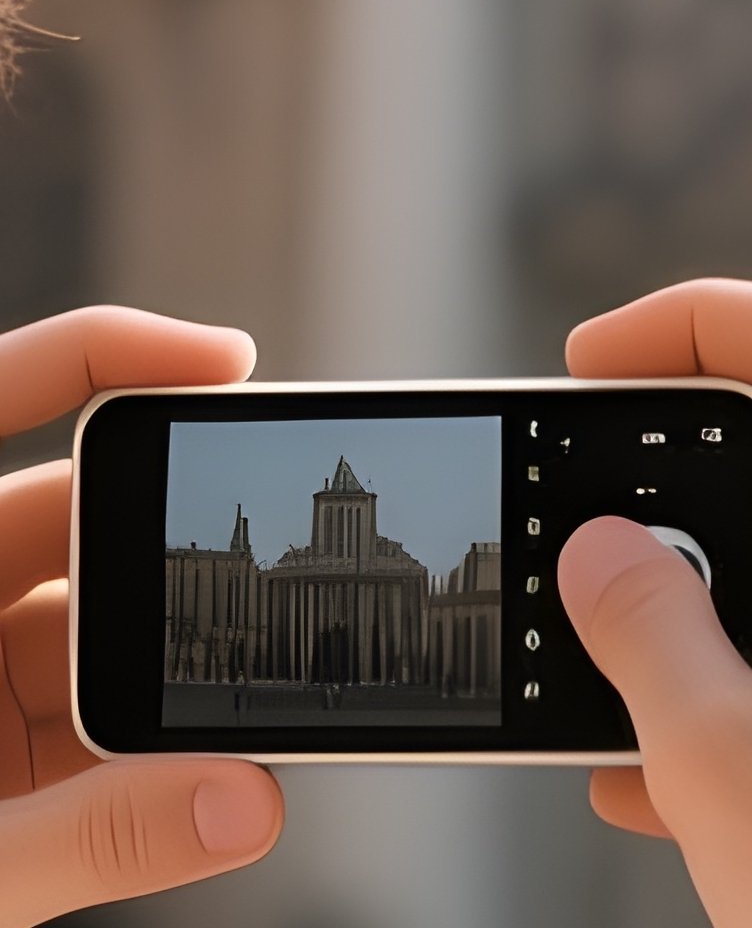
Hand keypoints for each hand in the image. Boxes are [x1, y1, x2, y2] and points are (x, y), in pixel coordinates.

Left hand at [0, 307, 283, 927]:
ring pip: (91, 633)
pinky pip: (85, 720)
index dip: (108, 354)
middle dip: (161, 559)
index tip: (224, 362)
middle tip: (242, 598)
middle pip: (67, 526)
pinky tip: (185, 784)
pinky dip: (142, 750)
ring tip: (224, 719)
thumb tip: (243, 806)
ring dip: (159, 678)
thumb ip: (83, 838)